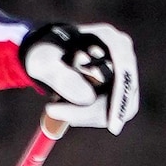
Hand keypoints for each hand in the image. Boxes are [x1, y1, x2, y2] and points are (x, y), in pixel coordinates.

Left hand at [23, 21, 136, 135]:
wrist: (46, 54)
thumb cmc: (43, 54)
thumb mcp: (41, 62)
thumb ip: (60, 76)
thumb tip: (88, 99)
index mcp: (109, 39)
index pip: (124, 71)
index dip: (120, 99)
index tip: (113, 127)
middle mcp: (122, 54)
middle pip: (123, 94)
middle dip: (92, 112)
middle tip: (52, 112)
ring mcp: (123, 72)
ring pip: (117, 108)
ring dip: (85, 115)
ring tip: (54, 105)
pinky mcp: (119, 89)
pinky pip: (110, 112)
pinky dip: (86, 116)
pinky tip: (65, 106)